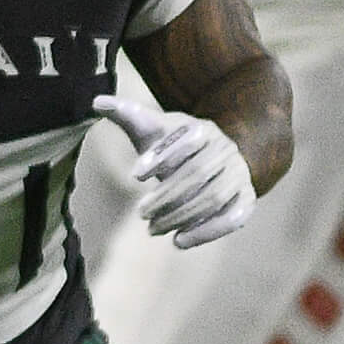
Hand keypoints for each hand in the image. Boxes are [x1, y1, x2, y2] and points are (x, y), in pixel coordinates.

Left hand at [91, 94, 254, 248]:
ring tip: (153, 229)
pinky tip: (178, 242)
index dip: (161, 157)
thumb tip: (97, 101)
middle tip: (140, 212)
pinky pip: (233, 218)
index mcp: (204, 129)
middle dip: (166, 196)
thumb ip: (128, 115)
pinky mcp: (246, 200)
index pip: (187, 139)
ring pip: (214, 197)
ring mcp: (239, 175)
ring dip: (181, 216)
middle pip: (197, 174)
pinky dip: (207, 232)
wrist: (213, 160)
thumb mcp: (153, 129)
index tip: (132, 176)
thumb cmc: (174, 146)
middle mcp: (226, 150)